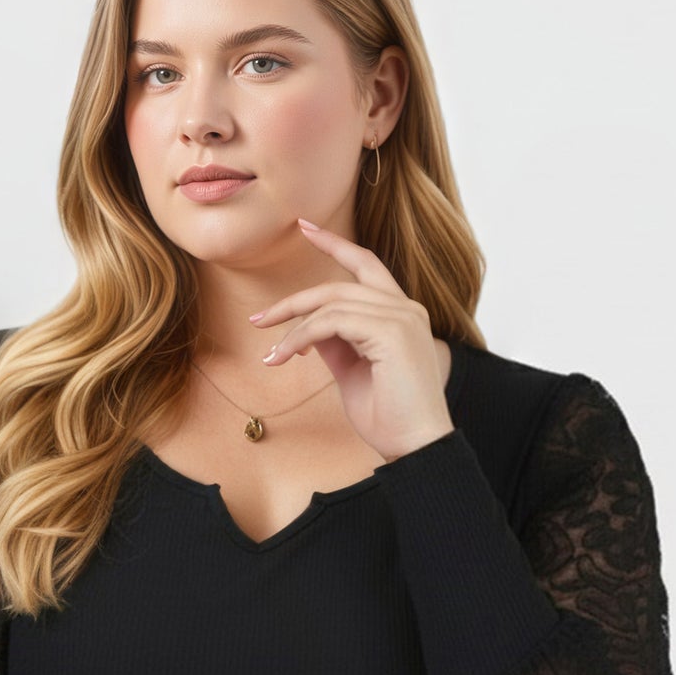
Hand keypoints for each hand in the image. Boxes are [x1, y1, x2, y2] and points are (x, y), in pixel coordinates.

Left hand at [248, 219, 452, 461]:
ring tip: (272, 356)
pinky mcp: (392, 332)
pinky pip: (333, 322)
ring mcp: (402, 317)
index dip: (335, 245)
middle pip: (340, 284)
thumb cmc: (389, 417)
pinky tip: (287, 356)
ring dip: (294, 328)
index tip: (305, 227)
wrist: (416, 447)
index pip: (366, 265)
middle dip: (295, 301)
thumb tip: (309, 327)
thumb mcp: (353, 372)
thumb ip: (336, 343)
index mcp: (402, 314)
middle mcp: (406, 308)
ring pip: (332, 303)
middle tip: (260, 319)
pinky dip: (303, 337)